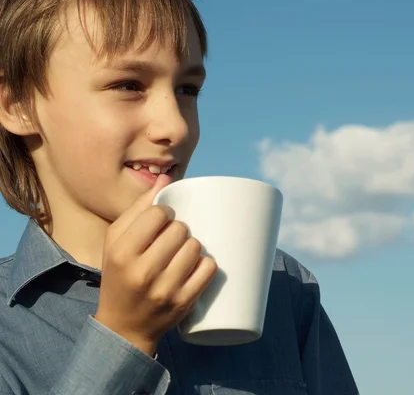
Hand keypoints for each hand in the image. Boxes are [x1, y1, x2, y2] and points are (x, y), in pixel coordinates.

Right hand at [95, 175, 217, 354]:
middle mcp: (142, 272)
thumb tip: (167, 177)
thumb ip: (138, 209)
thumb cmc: (120, 276)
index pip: (158, 215)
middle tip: (172, 240)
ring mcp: (165, 289)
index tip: (163, 222)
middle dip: (179, 230)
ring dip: (192, 246)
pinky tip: (193, 267)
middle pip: (180, 229)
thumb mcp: (115, 242)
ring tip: (181, 253)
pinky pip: (209, 268)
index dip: (165, 214)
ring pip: (196, 247)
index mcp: (121, 253)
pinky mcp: (184, 302)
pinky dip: (205, 263)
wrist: (124, 326)